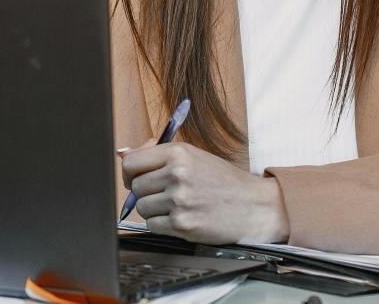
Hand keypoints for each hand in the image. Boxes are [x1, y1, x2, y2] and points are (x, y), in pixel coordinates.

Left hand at [120, 141, 289, 244]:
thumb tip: (122, 154)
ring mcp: (179, 201)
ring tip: (176, 206)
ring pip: (142, 208)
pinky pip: (152, 225)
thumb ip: (158, 154)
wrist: (255, 207)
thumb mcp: (194, 157)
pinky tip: (181, 218)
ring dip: (153, 210)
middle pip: (135, 187)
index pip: (131, 162)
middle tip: (163, 195)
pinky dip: (161, 225)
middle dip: (145, 193)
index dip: (129, 172)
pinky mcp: (182, 224)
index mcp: (178, 153)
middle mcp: (177, 174)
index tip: (135, 178)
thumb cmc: (225, 182)